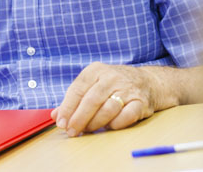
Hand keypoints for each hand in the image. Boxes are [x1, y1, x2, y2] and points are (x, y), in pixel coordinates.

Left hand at [51, 63, 174, 136]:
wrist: (147, 81)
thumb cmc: (113, 85)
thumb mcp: (92, 85)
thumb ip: (74, 100)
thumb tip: (55, 116)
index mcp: (96, 70)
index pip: (77, 89)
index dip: (67, 108)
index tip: (61, 123)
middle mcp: (112, 76)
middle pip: (92, 100)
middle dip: (79, 119)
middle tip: (72, 131)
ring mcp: (128, 88)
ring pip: (108, 108)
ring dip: (95, 123)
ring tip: (89, 129)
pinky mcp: (141, 101)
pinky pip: (126, 115)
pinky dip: (116, 123)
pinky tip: (110, 126)